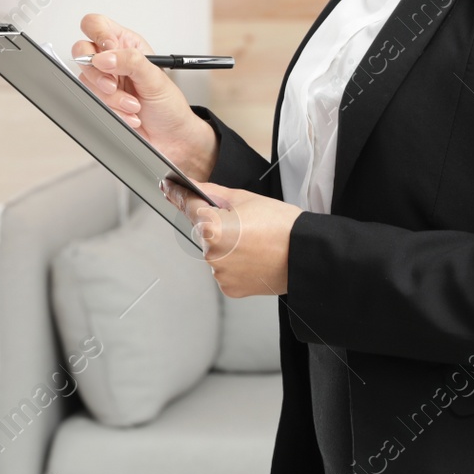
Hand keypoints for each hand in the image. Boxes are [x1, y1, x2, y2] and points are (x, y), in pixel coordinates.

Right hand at [74, 13, 217, 180]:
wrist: (171, 138)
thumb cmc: (169, 105)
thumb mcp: (155, 77)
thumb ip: (130, 61)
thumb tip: (104, 57)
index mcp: (127, 45)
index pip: (97, 25)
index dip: (97, 35)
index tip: (108, 52)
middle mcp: (113, 60)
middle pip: (82, 52)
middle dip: (99, 72)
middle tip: (115, 84)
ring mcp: (105, 81)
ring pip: (87, 80)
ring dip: (110, 97)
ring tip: (132, 105)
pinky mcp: (100, 101)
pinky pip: (92, 100)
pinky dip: (111, 110)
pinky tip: (128, 114)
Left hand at [165, 180, 300, 296]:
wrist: (306, 254)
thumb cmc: (281, 225)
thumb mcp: (244, 199)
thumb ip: (211, 193)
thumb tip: (191, 186)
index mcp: (211, 227)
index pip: (186, 205)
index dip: (176, 193)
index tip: (167, 187)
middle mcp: (210, 253)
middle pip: (202, 230)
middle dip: (216, 223)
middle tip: (243, 221)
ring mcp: (218, 273)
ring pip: (213, 251)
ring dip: (225, 245)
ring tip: (253, 241)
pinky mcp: (228, 288)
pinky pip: (224, 269)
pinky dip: (234, 262)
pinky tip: (252, 257)